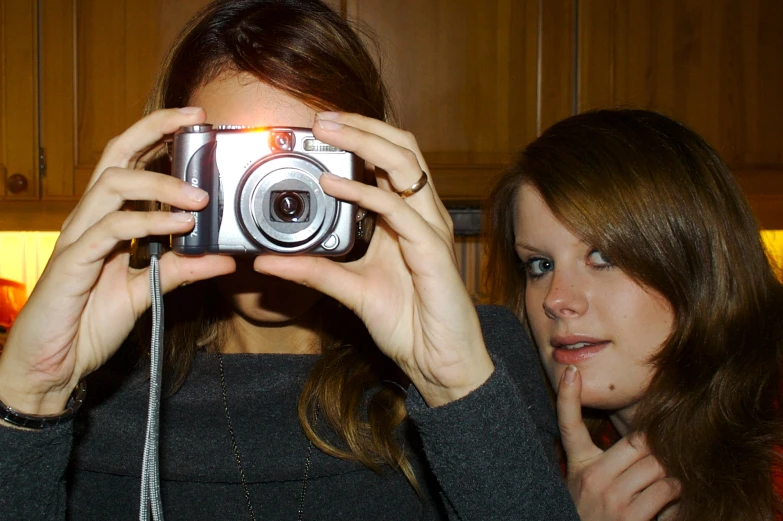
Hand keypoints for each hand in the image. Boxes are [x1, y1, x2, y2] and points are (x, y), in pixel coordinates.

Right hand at [0, 108, 234, 415]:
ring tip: (201, 197)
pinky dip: (149, 223)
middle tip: (196, 122)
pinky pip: (111, 229)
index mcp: (104, 221)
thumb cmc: (89, 324)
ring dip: (162, 184)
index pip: (128, 162)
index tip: (194, 121)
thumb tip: (222, 258)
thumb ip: (180, 271)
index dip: (156, 136)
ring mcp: (78, 238)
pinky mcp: (72, 263)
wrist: (53, 367)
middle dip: (153, 130)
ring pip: (113, 184)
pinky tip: (181, 226)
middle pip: (115, 155)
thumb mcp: (146, 292)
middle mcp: (88, 220)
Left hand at [253, 112, 493, 406]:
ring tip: (326, 132)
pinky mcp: (432, 251)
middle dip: (362, 126)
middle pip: (402, 148)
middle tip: (320, 119)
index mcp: (405, 219)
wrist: (438, 362)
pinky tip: (334, 185)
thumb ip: (313, 270)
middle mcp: (421, 216)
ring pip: (404, 165)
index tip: (317, 129)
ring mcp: (429, 229)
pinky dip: (364, 192)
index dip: (360, 136)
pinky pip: (398, 210)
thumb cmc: (407, 322)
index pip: (389, 160)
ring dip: (364, 141)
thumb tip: (267, 260)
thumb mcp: (349, 289)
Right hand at [558, 365, 680, 519]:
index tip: (571, 371)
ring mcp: (611, 497)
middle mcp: (592, 478)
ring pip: (658, 467)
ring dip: (669, 475)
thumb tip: (647, 437)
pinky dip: (675, 494)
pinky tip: (667, 501)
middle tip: (662, 458)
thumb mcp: (586, 483)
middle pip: (639, 443)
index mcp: (579, 464)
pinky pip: (667, 491)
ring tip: (663, 484)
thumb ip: (608, 460)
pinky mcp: (630, 517)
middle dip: (657, 451)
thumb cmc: (594, 513)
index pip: (568, 425)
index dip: (567, 396)